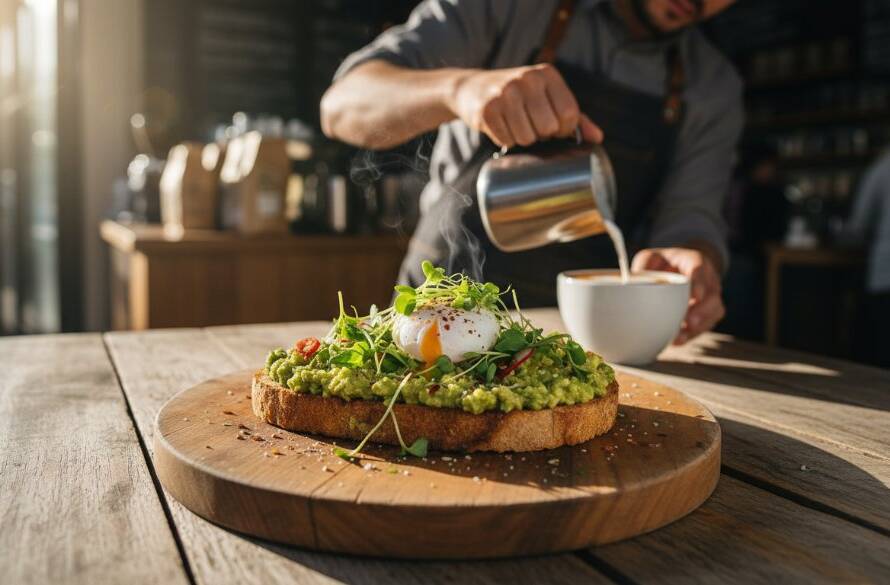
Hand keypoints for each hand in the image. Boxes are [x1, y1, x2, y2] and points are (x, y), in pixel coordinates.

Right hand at [449, 64, 602, 148]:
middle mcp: (527, 79)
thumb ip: (574, 117)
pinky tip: (502, 127)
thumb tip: (597, 139)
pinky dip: (506, 140)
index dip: (564, 130)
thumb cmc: (518, 96)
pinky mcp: (488, 109)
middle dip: (542, 135)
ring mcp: (505, 93)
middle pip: (548, 128)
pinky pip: (507, 140)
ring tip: (517, 126)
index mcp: (546, 74)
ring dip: (524, 140)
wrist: (472, 87)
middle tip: (532, 126)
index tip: (555, 129)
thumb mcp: (546, 97)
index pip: (569, 113)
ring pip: (528, 138)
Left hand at [631, 246, 723, 344]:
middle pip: (712, 294)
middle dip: (702, 310)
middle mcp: (707, 278)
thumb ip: (644, 267)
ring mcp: (710, 296)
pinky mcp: (708, 312)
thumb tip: (629, 285)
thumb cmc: (664, 263)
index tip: (694, 296)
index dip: (699, 282)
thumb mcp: (651, 258)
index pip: (699, 268)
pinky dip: (692, 334)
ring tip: (679, 337)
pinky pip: (707, 324)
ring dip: (698, 326)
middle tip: (688, 322)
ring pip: (714, 311)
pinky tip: (677, 340)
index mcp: (693, 261)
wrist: (680, 267)